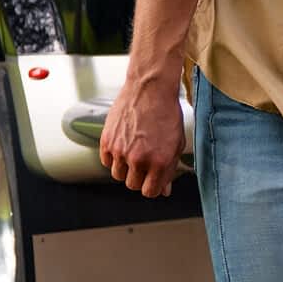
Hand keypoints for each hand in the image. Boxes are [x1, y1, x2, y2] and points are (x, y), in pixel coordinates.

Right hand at [100, 69, 187, 197]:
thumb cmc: (167, 114)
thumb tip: (163, 191)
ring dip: (125, 168)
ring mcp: (120, 151)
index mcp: (159, 162)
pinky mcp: (106, 141)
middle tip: (145, 161)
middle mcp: (138, 159)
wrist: (150, 89)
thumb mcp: (176, 143)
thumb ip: (169, 169)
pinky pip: (106, 161)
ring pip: (118, 175)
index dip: (152, 186)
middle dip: (140, 177)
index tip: (153, 179)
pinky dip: (113, 157)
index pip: (150, 192)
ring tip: (135, 151)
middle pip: (132, 185)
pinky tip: (124, 144)